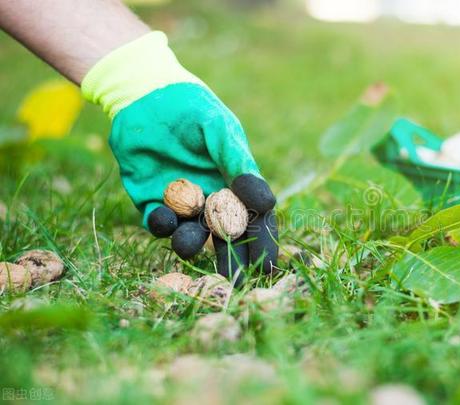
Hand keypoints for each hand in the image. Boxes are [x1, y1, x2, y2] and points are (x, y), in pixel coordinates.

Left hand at [82, 32, 277, 280]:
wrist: (145, 94)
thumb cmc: (191, 108)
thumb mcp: (219, 131)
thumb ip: (237, 164)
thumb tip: (266, 203)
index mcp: (235, 183)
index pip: (254, 219)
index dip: (263, 242)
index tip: (270, 265)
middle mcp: (210, 197)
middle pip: (224, 237)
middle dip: (230, 260)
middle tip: (233, 284)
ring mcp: (180, 202)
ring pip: (189, 235)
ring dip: (190, 243)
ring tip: (189, 244)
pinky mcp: (150, 201)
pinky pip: (158, 222)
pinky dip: (161, 224)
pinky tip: (162, 217)